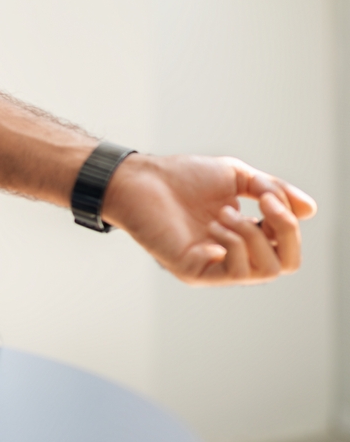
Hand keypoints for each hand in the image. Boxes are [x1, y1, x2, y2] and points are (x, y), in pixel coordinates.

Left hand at [103, 154, 316, 284]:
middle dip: (286, 231)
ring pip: (265, 271)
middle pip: (286, 264)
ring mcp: (213, 266)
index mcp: (245, 236)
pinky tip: (214, 225)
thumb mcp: (238, 176)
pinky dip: (234, 245)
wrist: (139, 179)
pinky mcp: (193, 271)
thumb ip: (273, 191)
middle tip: (264, 203)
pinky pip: (234, 272)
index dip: (288, 221)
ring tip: (224, 212)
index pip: (287, 245)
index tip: (266, 194)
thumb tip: (310, 210)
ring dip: (253, 234)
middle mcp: (232, 255)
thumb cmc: (181, 177)